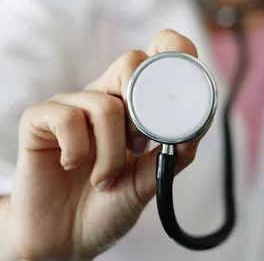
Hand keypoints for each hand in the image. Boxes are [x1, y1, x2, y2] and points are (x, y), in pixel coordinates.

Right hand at [8, 30, 201, 260]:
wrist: (64, 240)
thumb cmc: (107, 205)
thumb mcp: (147, 181)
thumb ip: (172, 154)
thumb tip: (197, 129)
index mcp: (131, 100)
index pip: (154, 53)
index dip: (173, 50)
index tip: (185, 77)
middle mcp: (103, 94)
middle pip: (131, 63)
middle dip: (142, 112)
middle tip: (138, 147)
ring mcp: (71, 103)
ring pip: (106, 104)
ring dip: (112, 153)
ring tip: (105, 177)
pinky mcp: (40, 118)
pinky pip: (67, 118)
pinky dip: (78, 151)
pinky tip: (72, 166)